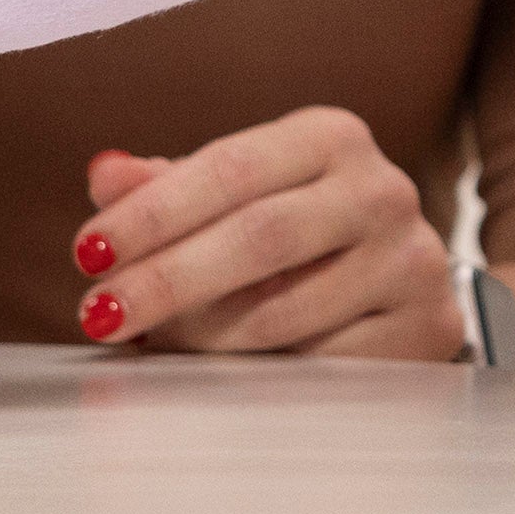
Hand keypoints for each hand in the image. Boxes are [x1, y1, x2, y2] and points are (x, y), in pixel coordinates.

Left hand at [67, 108, 466, 361]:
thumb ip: (168, 184)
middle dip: (166, 280)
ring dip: (201, 338)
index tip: (87, 253)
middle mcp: (382, 190)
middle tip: (98, 315)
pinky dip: (256, 376)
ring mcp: (412, 261)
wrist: (399, 277)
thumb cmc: (296, 229)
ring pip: (284, 313)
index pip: (230, 168)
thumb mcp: (237, 193)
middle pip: (259, 238)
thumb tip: (105, 175)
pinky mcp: (427, 329)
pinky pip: (321, 368)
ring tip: (154, 343)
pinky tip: (218, 376)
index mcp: (331, 136)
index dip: (153, 213)